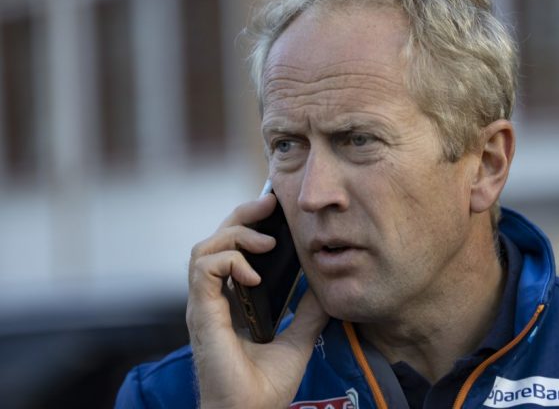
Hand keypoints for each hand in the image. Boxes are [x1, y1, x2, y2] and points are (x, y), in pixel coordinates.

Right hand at [186, 193, 328, 408]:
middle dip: (243, 215)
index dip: (249, 225)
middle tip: (270, 202)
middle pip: (216, 238)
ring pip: (205, 247)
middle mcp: (214, 298)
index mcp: (232, 301)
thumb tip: (324, 283)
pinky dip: (230, 261)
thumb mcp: (298, 338)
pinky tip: (254, 275)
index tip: (275, 209)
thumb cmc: (265, 387)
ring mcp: (204, 304)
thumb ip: (307, 310)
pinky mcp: (201, 312)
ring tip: (267, 243)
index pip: (233, 250)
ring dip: (237, 235)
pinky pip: (205, 268)